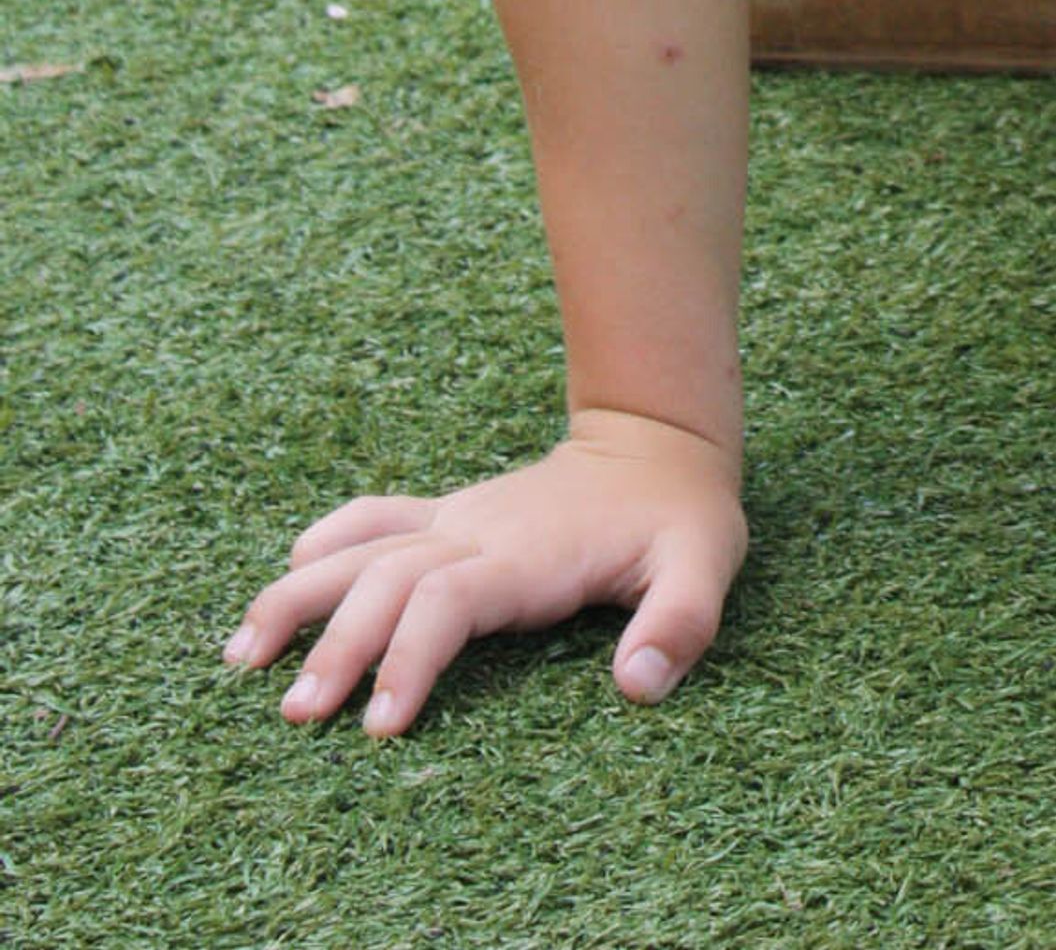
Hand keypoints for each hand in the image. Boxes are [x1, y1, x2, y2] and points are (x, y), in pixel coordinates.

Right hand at [223, 411, 747, 735]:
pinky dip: (328, 542)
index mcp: (529, 553)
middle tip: (296, 714)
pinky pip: (377, 518)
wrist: (660, 439)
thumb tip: (636, 685)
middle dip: (336, 645)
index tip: (379, 723)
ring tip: (242, 656)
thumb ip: (679, 622)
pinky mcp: (450, 514)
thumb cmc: (680, 514)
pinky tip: (286, 577)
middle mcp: (478, 531)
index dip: (409, 658)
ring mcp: (458, 518)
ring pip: (361, 549)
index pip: (448, 602)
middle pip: (386, 580)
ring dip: (301, 597)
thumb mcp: (706, 562)